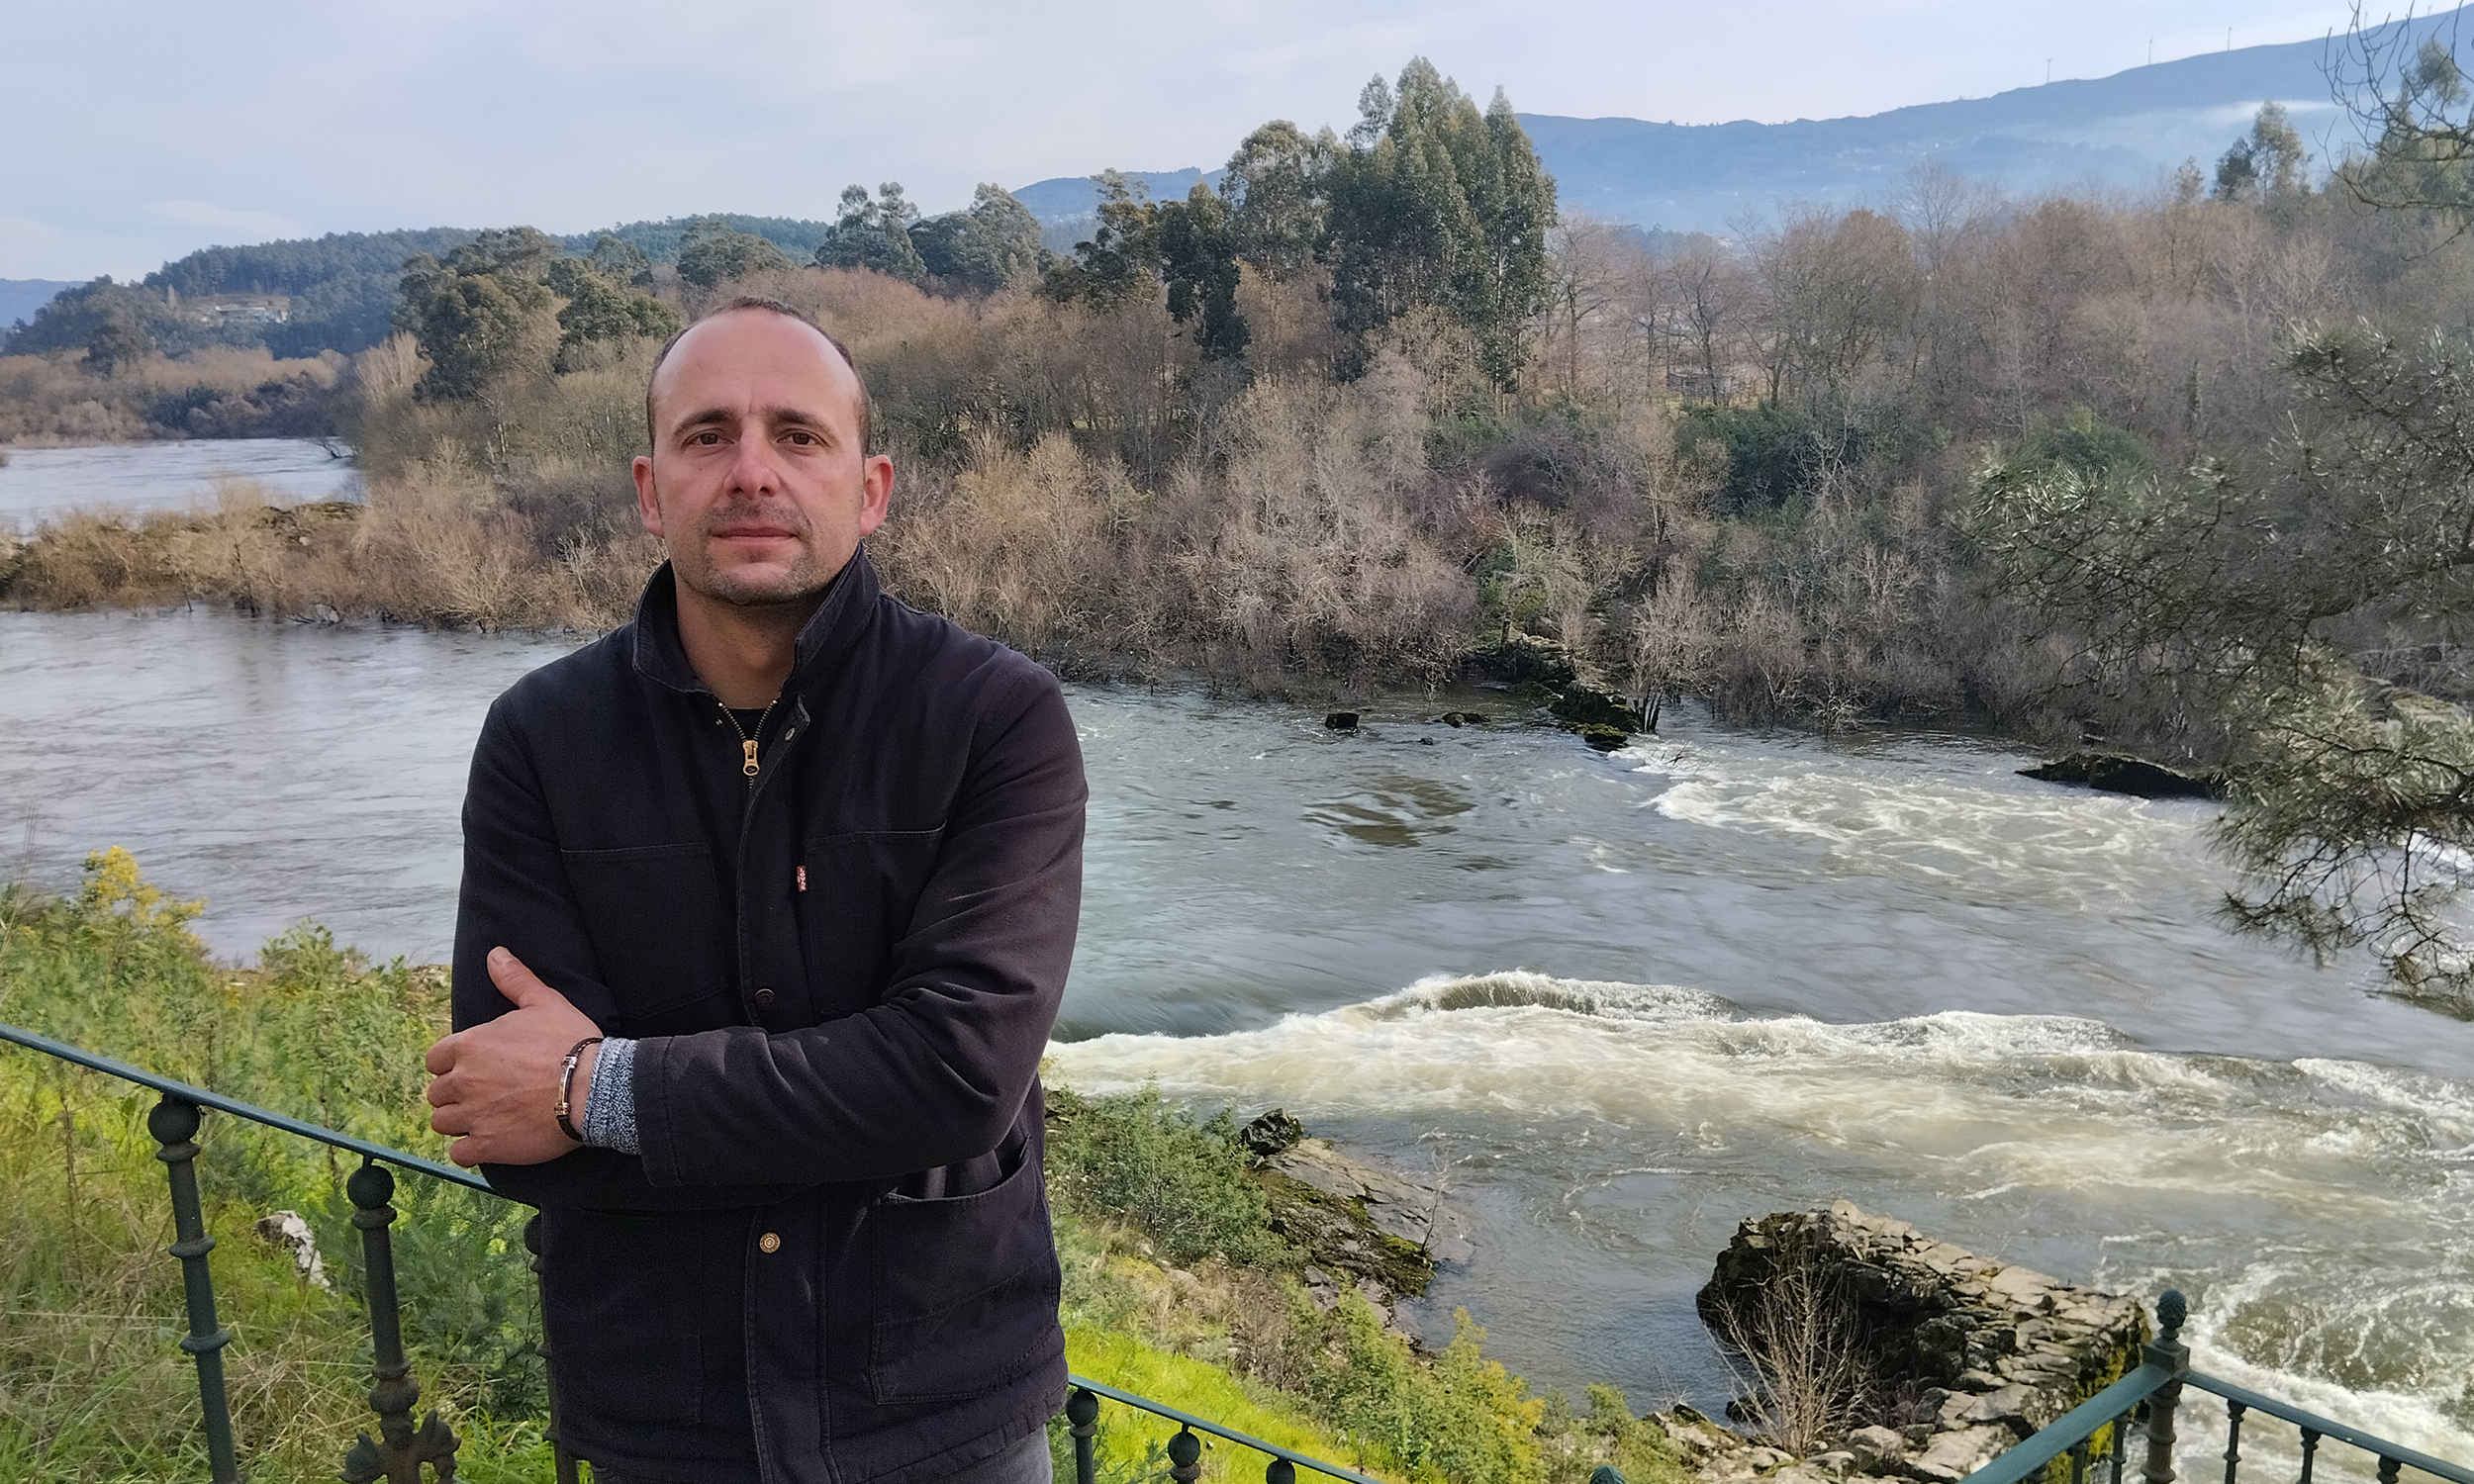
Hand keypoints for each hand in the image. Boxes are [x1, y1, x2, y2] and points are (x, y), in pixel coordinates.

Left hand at [424, 947, 601, 1166]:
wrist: (593, 1088)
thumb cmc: (569, 1042)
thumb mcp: (544, 1002)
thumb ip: (514, 979)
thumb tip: (495, 953)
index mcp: (469, 1046)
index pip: (435, 1060)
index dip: (452, 1064)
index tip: (473, 1068)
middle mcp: (463, 1081)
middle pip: (437, 1093)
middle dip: (455, 1094)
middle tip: (484, 1094)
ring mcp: (472, 1116)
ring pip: (442, 1123)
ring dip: (459, 1122)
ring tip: (485, 1118)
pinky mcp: (487, 1146)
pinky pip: (459, 1154)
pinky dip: (470, 1150)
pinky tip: (490, 1141)